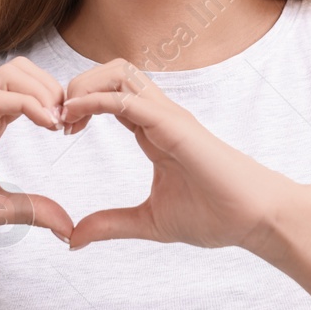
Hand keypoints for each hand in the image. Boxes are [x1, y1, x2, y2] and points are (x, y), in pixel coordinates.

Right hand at [0, 57, 74, 249]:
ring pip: (14, 73)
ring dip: (46, 91)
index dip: (56, 101)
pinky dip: (32, 103)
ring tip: (59, 121)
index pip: (28, 88)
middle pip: (23, 69)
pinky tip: (48, 125)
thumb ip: (30, 211)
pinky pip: (1, 97)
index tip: (72, 129)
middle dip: (55, 87)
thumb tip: (66, 227)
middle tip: (70, 121)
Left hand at [59, 58, 303, 255]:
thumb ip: (111, 225)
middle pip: (112, 71)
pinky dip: (97, 100)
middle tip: (56, 119)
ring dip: (85, 86)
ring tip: (64, 116)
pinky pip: (130, 99)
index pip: (111, 94)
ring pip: (120, 72)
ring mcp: (169, 116)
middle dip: (78, 85)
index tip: (59, 130)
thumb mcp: (149, 223)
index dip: (80, 103)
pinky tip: (76, 117)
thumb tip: (73, 238)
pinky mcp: (175, 126)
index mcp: (154, 129)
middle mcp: (160, 115)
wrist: (254, 219)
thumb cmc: (215, 215)